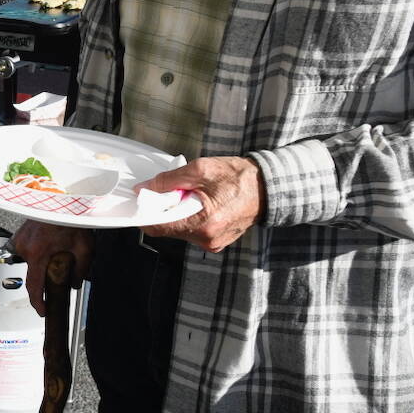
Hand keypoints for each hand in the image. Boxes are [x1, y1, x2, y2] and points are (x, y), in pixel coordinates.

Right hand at [12, 220, 95, 316]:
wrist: (61, 200)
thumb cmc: (71, 217)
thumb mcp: (85, 247)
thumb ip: (81, 269)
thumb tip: (74, 284)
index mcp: (38, 253)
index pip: (34, 286)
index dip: (38, 302)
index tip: (43, 310)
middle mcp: (25, 248)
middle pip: (33, 274)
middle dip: (45, 276)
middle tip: (60, 265)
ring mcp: (20, 240)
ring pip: (30, 262)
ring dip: (42, 261)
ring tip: (56, 248)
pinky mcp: (19, 235)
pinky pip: (27, 251)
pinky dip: (37, 251)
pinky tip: (48, 242)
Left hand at [141, 156, 264, 252]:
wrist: (268, 187)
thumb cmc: (239, 177)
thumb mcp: (201, 169)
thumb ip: (169, 180)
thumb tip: (145, 188)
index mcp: (204, 223)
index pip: (158, 227)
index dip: (147, 211)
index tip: (145, 198)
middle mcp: (207, 239)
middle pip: (167, 229)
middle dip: (165, 209)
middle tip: (175, 190)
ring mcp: (212, 243)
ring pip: (179, 230)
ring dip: (178, 213)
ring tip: (192, 195)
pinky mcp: (216, 242)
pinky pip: (192, 231)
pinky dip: (189, 217)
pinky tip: (200, 203)